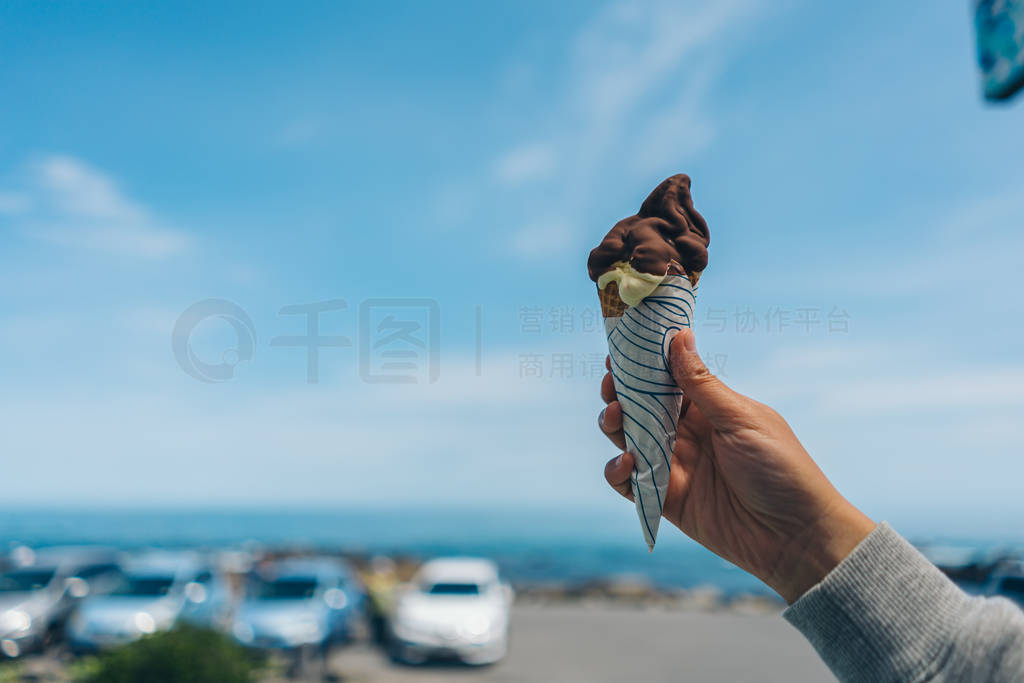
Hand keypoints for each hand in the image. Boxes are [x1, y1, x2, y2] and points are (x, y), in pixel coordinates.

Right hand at [599, 328, 874, 602]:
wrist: (795, 536)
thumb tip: (679, 335)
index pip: (665, 379)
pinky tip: (626, 462)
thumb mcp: (741, 419)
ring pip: (627, 439)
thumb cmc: (781, 469)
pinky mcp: (665, 499)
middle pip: (639, 407)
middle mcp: (686, 434)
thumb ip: (701, 383)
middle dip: (619, 392)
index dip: (641, 365)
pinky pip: (628, 483)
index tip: (618, 351)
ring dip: (612, 425)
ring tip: (614, 416)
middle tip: (611, 384)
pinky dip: (617, 471)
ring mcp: (673, 466)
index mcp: (708, 409)